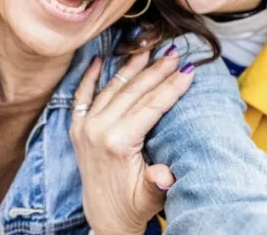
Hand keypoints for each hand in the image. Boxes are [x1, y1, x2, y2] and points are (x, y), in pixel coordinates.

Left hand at [69, 46, 195, 234]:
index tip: (189, 69)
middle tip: (175, 52)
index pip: (150, 106)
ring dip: (131, 68)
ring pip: (112, 88)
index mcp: (117, 143)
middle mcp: (97, 130)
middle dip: (156, 70)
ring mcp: (85, 127)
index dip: (172, 87)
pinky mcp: (77, 128)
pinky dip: (91, 77)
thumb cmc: (132, 205)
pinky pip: (82, 96)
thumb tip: (165, 175)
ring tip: (149, 50)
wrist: (105, 218)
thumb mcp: (149, 197)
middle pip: (133, 92)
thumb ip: (156, 183)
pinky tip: (101, 59)